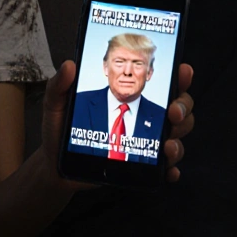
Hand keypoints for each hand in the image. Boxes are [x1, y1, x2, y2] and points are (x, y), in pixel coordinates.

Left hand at [41, 61, 195, 185]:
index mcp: (128, 97)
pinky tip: (168, 171)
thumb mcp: (56, 104)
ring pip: (176, 137)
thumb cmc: (59, 130)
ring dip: (179, 140)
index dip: (179, 76)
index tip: (183, 71)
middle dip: (183, 108)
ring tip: (167, 145)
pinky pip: (164, 169)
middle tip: (172, 112)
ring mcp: (144, 142)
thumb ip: (60, 84)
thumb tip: (69, 65)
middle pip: (178, 109)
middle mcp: (142, 118)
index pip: (161, 83)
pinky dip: (171, 170)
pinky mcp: (140, 166)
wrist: (53, 164)